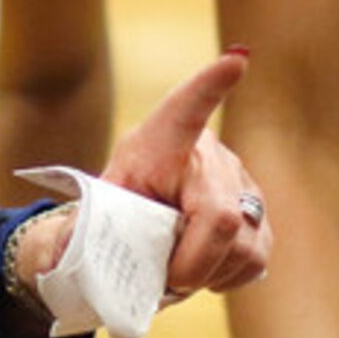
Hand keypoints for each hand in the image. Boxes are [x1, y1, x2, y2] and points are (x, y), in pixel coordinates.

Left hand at [97, 48, 269, 298]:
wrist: (142, 216)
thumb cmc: (119, 205)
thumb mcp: (100, 209)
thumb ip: (95, 227)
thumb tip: (78, 254)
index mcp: (164, 142)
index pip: (188, 109)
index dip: (212, 86)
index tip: (236, 60)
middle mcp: (212, 155)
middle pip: (221, 219)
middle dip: (191, 264)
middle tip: (165, 277)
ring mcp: (244, 183)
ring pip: (244, 246)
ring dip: (208, 274)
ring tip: (179, 268)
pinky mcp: (260, 213)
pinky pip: (256, 258)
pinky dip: (227, 276)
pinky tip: (205, 268)